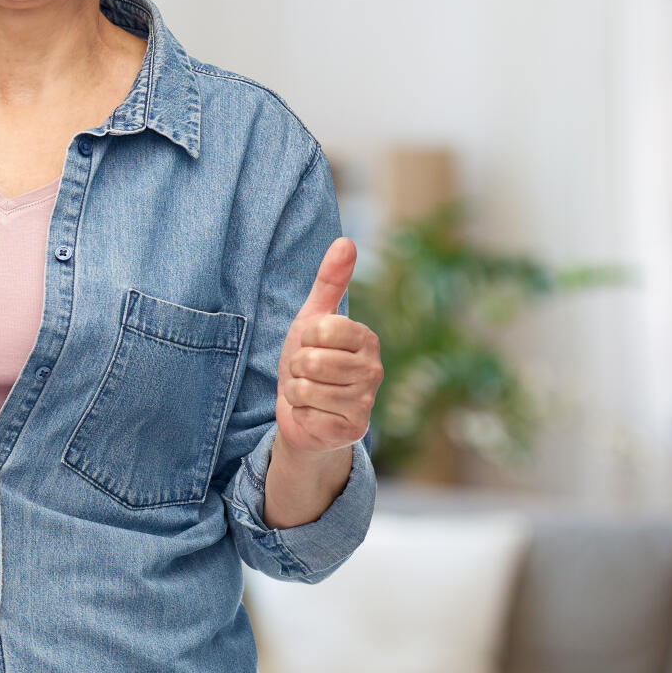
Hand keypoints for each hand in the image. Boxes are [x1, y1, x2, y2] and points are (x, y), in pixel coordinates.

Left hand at [275, 237, 381, 456]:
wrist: (305, 413)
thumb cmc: (310, 362)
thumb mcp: (313, 319)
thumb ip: (329, 282)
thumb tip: (345, 241)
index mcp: (367, 338)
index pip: (321, 329)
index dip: (305, 339)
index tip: (312, 347)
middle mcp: (374, 370)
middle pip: (311, 360)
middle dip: (297, 368)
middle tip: (307, 374)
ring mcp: (365, 402)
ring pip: (306, 388)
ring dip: (296, 392)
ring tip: (309, 393)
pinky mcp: (353, 431)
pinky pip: (308, 415)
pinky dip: (301, 415)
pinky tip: (314, 415)